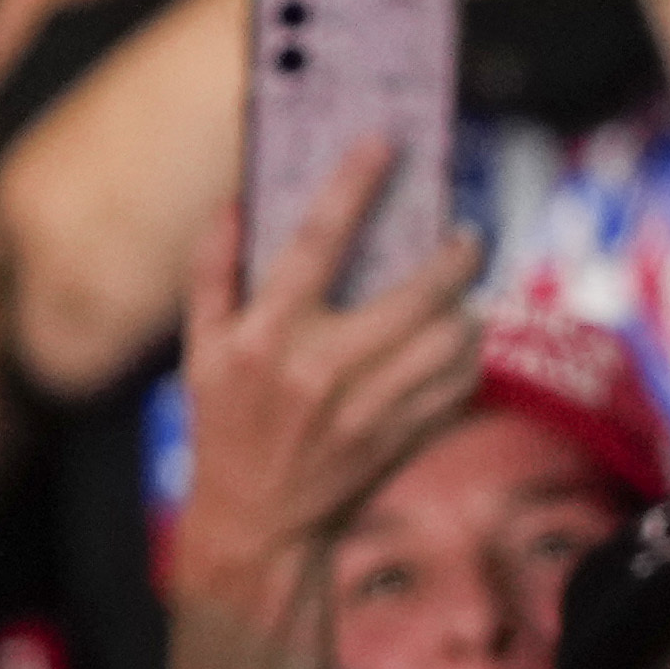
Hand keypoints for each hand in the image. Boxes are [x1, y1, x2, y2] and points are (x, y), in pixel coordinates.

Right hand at [168, 146, 483, 617]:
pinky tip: (459, 340)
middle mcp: (321, 370)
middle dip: (455, 255)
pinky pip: (461, 383)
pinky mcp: (405, 439)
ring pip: (454, 339)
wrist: (261, 526)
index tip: (385, 142)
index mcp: (265, 336)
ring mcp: (370, 410)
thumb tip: (236, 201)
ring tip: (462, 291)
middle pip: (419, 292)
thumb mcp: (199, 350)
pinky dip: (470, 355)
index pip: (317, 241)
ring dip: (468, 307)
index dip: (355, 184)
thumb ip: (211, 272)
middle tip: (466, 233)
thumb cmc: (225, 426)